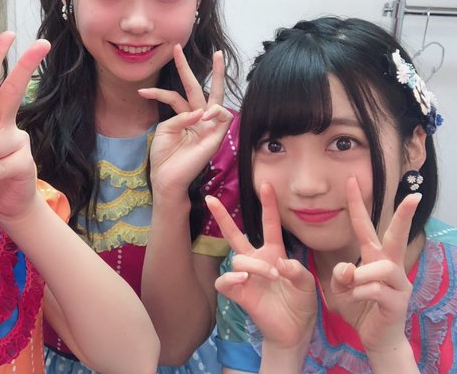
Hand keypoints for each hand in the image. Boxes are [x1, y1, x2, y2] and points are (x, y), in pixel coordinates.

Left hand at [138, 44, 231, 199]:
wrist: (167, 178)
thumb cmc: (164, 157)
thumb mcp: (166, 129)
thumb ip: (180, 115)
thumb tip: (199, 112)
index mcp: (185, 117)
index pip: (177, 95)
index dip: (159, 91)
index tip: (141, 92)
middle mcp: (200, 118)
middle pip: (204, 88)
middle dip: (207, 68)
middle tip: (208, 48)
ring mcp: (209, 126)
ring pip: (218, 96)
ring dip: (216, 80)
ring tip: (207, 88)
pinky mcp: (218, 136)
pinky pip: (223, 115)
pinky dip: (215, 111)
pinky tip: (204, 115)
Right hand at [208, 183, 315, 349]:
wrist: (295, 331)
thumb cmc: (301, 303)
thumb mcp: (307, 283)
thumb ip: (296, 270)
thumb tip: (278, 264)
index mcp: (274, 253)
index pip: (269, 225)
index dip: (268, 205)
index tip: (266, 184)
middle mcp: (256, 261)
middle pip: (235, 234)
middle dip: (222, 216)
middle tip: (210, 198)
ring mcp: (246, 277)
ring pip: (237, 259)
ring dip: (254, 265)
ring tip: (272, 276)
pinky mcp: (239, 294)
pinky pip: (225, 281)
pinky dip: (232, 278)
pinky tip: (243, 280)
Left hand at [329, 177, 419, 354]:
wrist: (376, 338)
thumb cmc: (361, 307)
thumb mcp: (343, 288)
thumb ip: (341, 274)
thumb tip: (348, 269)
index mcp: (375, 257)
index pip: (365, 226)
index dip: (356, 204)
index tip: (352, 180)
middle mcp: (391, 265)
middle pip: (397, 236)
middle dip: (404, 216)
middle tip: (413, 197)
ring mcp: (398, 283)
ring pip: (378, 268)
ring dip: (356, 278)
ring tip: (348, 290)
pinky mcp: (398, 301)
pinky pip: (373, 290)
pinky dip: (355, 295)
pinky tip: (353, 302)